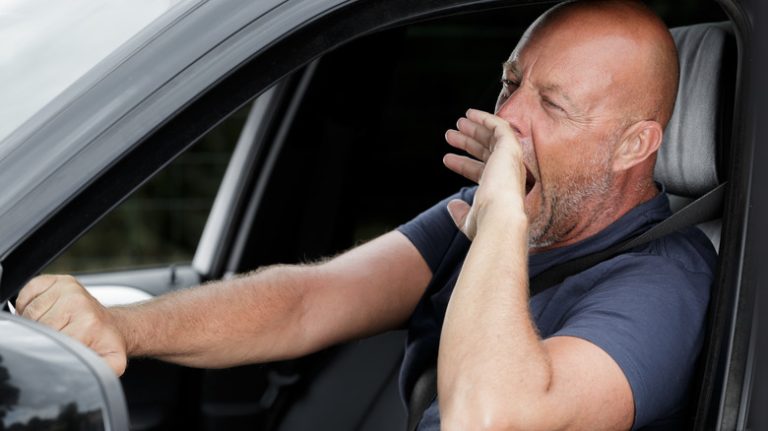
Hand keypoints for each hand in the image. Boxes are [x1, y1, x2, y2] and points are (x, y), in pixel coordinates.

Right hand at [16, 275, 127, 374]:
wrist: (112, 325)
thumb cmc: (104, 344)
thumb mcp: (110, 363)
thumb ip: (101, 371)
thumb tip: (88, 376)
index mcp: (86, 324)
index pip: (48, 340)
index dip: (48, 347)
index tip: (60, 349)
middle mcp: (77, 302)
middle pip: (35, 326)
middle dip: (41, 336)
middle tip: (60, 338)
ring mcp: (66, 288)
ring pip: (27, 312)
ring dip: (33, 322)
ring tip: (54, 327)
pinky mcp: (55, 280)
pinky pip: (25, 294)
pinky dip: (27, 305)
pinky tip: (46, 313)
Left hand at [443, 109, 527, 238]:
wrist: (499, 216)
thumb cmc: (486, 224)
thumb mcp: (470, 220)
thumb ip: (462, 213)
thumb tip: (452, 205)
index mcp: (500, 189)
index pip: (481, 171)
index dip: (463, 164)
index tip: (446, 159)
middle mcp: (508, 173)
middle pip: (487, 152)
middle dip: (468, 142)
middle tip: (450, 135)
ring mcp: (510, 160)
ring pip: (493, 138)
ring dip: (475, 129)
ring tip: (456, 124)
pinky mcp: (511, 147)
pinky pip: (500, 126)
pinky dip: (486, 118)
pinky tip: (471, 113)